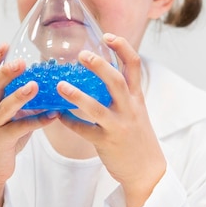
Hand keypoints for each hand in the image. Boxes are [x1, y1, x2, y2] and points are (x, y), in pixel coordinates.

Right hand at [0, 44, 57, 206]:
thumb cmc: (4, 138)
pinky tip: (53, 116)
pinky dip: (37, 121)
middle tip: (21, 63)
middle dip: (6, 72)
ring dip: (20, 95)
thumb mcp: (13, 114)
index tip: (5, 46)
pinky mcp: (1, 140)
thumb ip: (26, 99)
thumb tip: (49, 82)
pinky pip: (20, 128)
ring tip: (35, 86)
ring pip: (4, 106)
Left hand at [56, 34, 165, 206]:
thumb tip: (101, 73)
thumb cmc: (137, 138)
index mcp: (137, 98)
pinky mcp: (107, 143)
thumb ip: (122, 94)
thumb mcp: (136, 111)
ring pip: (97, 108)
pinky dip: (70, 122)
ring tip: (60, 86)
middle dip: (99, 66)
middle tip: (81, 54)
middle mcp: (130, 109)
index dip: (122, 47)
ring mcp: (119, 126)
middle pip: (116, 81)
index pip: (134, 65)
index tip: (106, 35)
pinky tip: (57, 116)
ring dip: (77, 96)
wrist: (148, 171)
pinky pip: (85, 131)